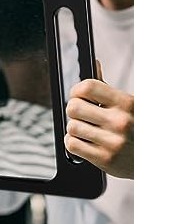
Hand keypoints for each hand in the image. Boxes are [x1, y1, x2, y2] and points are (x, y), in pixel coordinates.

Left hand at [64, 61, 133, 178]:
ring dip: (75, 129)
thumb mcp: (128, 104)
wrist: (152, 159)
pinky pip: (71, 144)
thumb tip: (94, 63)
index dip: (77, 91)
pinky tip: (85, 142)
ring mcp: (113, 142)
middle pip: (73, 107)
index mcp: (126, 103)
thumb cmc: (136, 127)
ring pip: (71, 127)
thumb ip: (106, 87)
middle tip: (82, 115)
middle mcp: (120, 121)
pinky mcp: (105, 159)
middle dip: (74, 111)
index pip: (87, 87)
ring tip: (88, 130)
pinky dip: (73, 143)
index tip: (79, 96)